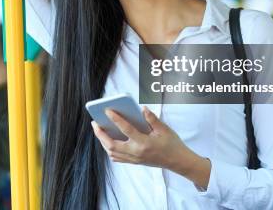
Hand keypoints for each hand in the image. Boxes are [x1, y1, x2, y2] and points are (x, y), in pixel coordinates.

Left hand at [92, 106, 210, 187]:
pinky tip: (107, 141)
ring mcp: (134, 159)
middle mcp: (136, 152)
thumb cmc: (172, 144)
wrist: (178, 161)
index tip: (108, 110)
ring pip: (112, 152)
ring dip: (103, 142)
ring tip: (99, 130)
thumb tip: (142, 109)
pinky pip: (117, 158)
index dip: (116, 119)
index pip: (126, 129)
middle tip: (95, 123)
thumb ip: (152, 119)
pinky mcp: (134, 162)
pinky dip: (109, 149)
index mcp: (144, 143)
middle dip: (100, 134)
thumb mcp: (164, 129)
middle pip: (112, 145)